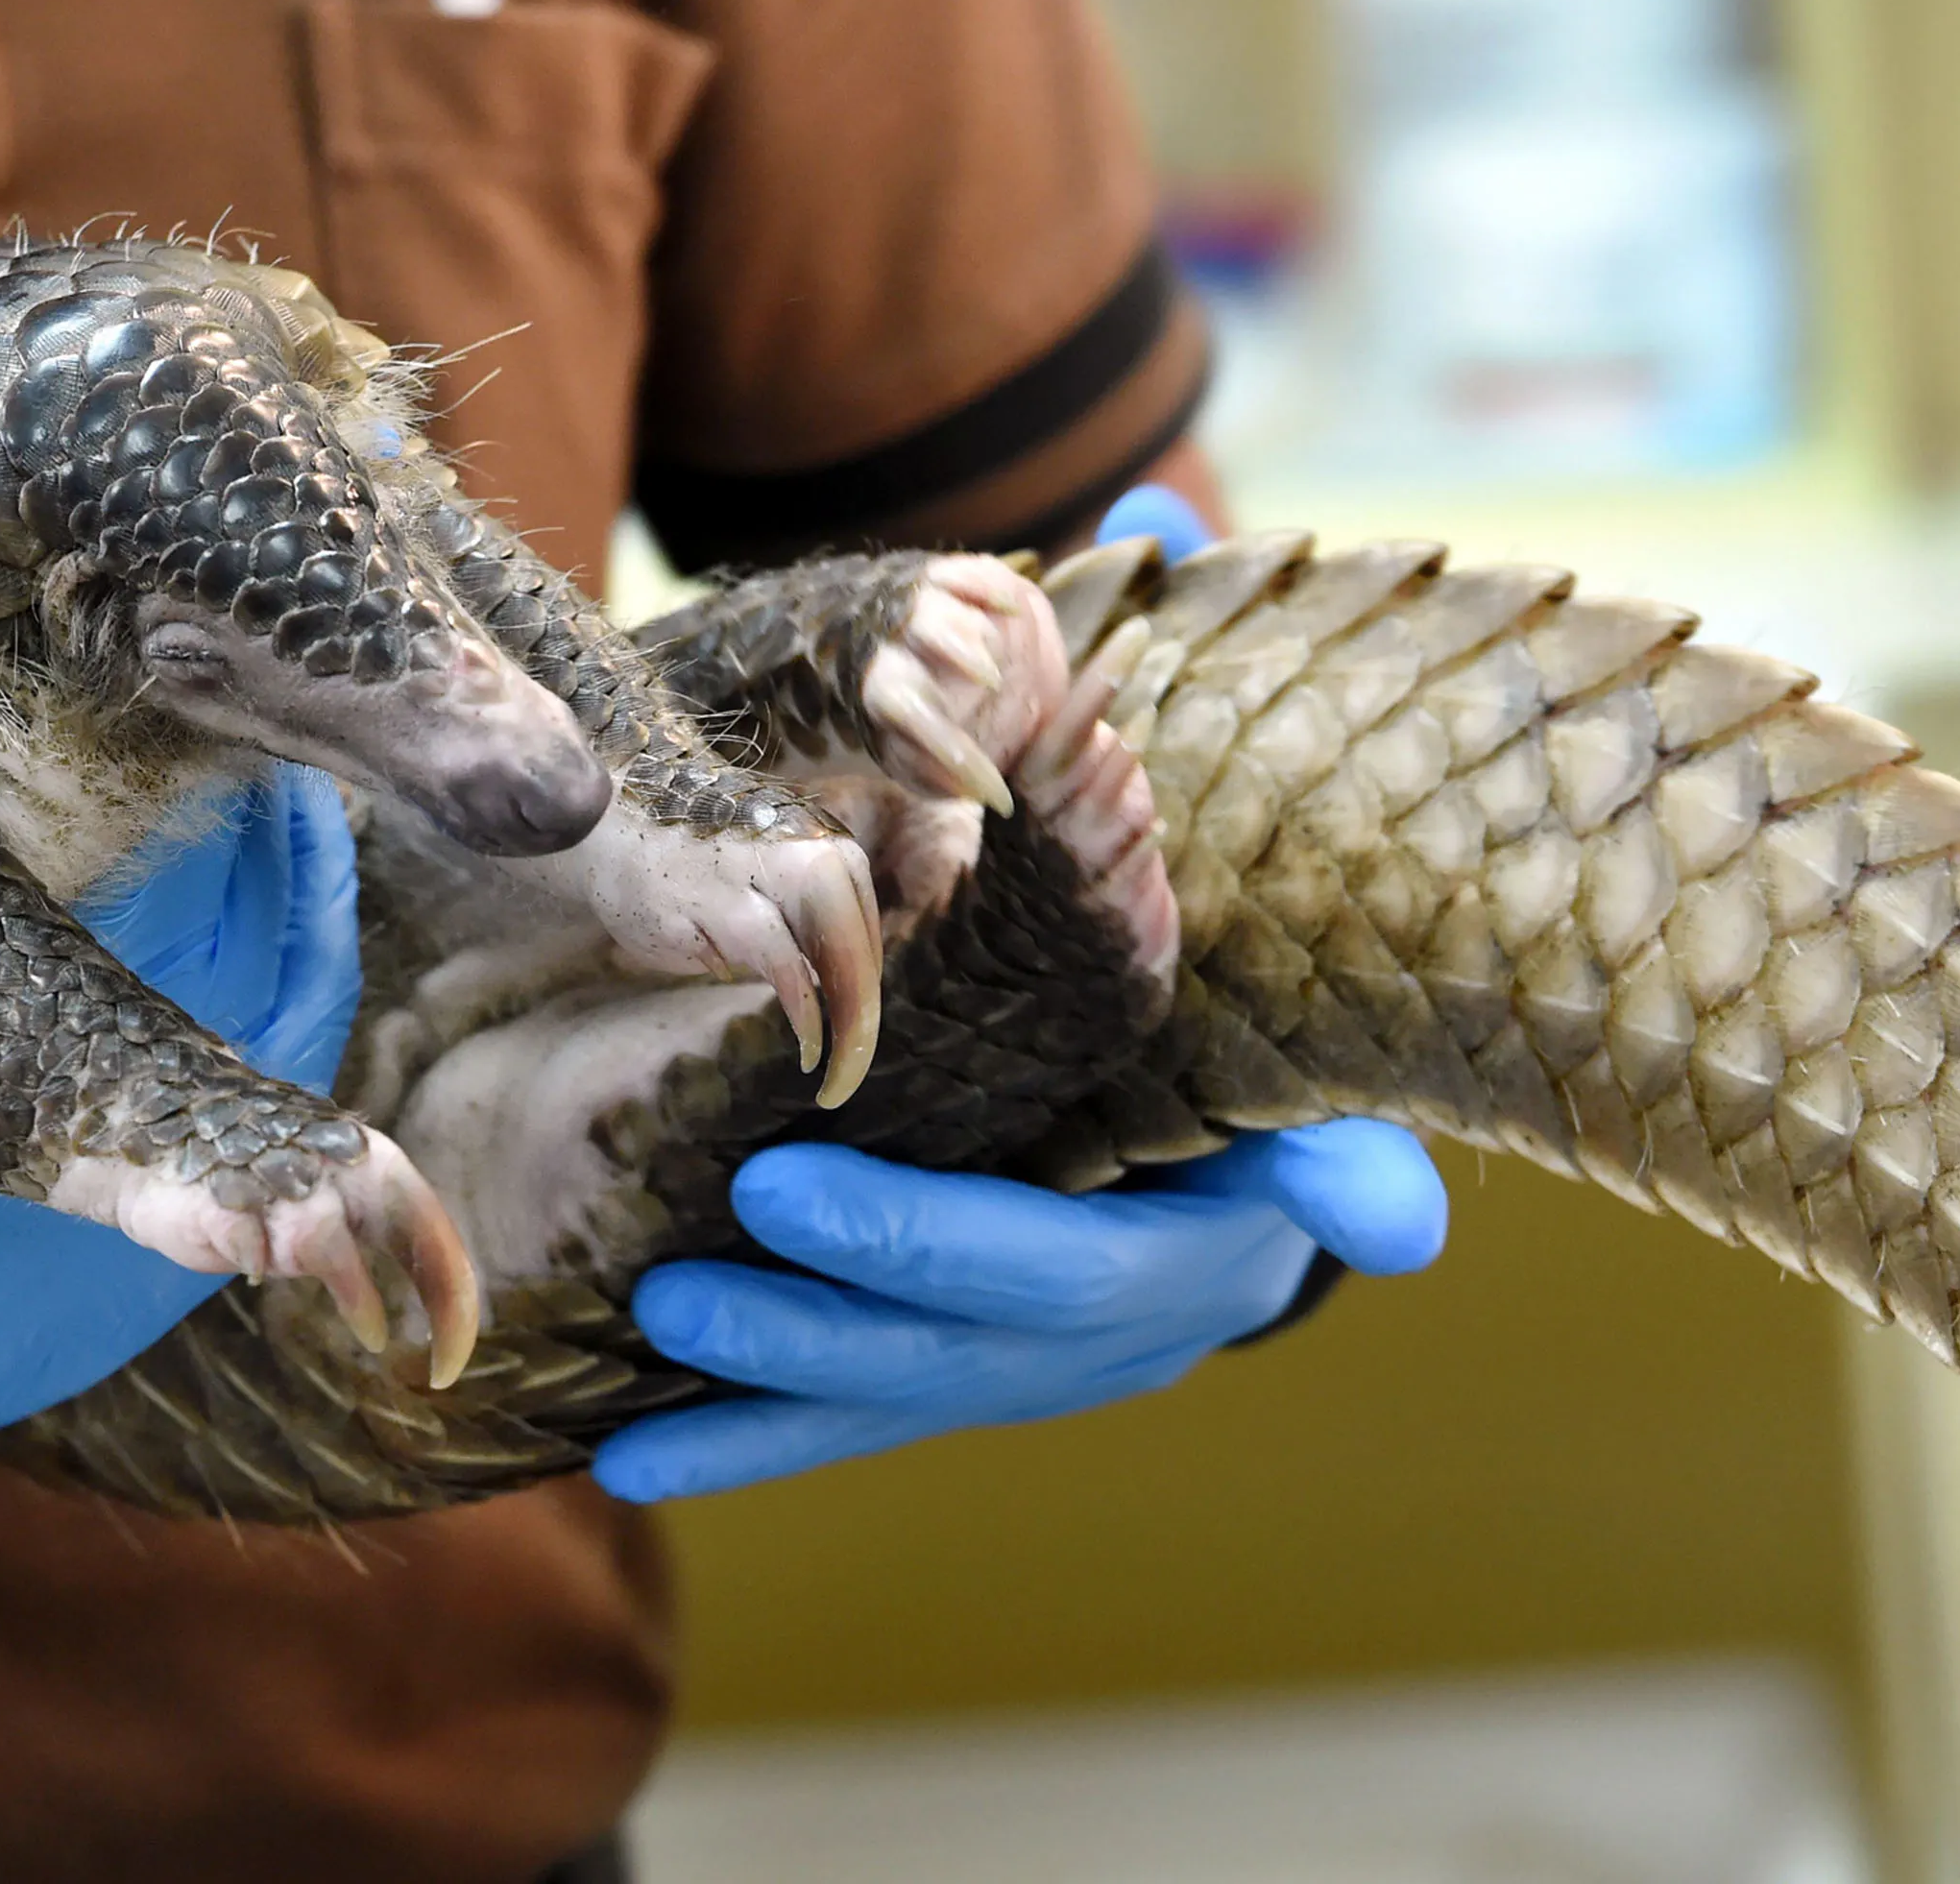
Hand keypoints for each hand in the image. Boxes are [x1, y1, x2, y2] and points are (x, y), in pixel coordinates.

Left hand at [0, 587, 358, 1523]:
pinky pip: (294, 1003)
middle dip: (205, 707)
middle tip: (240, 624)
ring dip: (287, 801)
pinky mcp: (193, 1110)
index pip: (3, 736)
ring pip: (246, 881)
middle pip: (148, 791)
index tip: (80, 568)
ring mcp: (128, 1022)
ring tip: (316, 706)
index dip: (51, 650)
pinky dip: (326, 919)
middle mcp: (31, 939)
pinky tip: (332, 840)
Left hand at [589, 485, 1450, 1500]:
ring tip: (670, 1315)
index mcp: (1238, 1170)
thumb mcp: (1145, 865)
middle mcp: (1153, 1292)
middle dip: (927, 1255)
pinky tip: (626, 1457)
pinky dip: (743, 1442)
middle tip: (782, 1200)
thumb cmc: (1135, 993)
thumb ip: (1133, 706)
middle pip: (1062, 1304)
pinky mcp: (934, 1388)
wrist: (1135, 1153)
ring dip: (806, 1362)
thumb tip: (1140, 502)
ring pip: (933, 1383)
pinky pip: (841, 1429)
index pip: (1293, 1186)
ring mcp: (1037, 1361)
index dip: (1330, 1189)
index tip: (1333, 1202)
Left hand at [589, 1132, 1443, 1499]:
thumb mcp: (1331, 1124)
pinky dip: (737, 1442)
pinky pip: (841, 1421)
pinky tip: (627, 1457)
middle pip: (934, 1356)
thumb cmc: (1277, 1108)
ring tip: (624, 1412)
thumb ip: (1345, 1172)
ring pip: (873, 1406)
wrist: (1262, 1175)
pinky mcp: (952, 1379)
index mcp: (1173, 1270)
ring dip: (749, 1410)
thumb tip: (1393, 1224)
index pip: (1035, 1266)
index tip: (777, 1184)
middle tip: (669, 1292)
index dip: (912, 1239)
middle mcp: (1087, 1351)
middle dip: (799, 1333)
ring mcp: (1015, 1378)